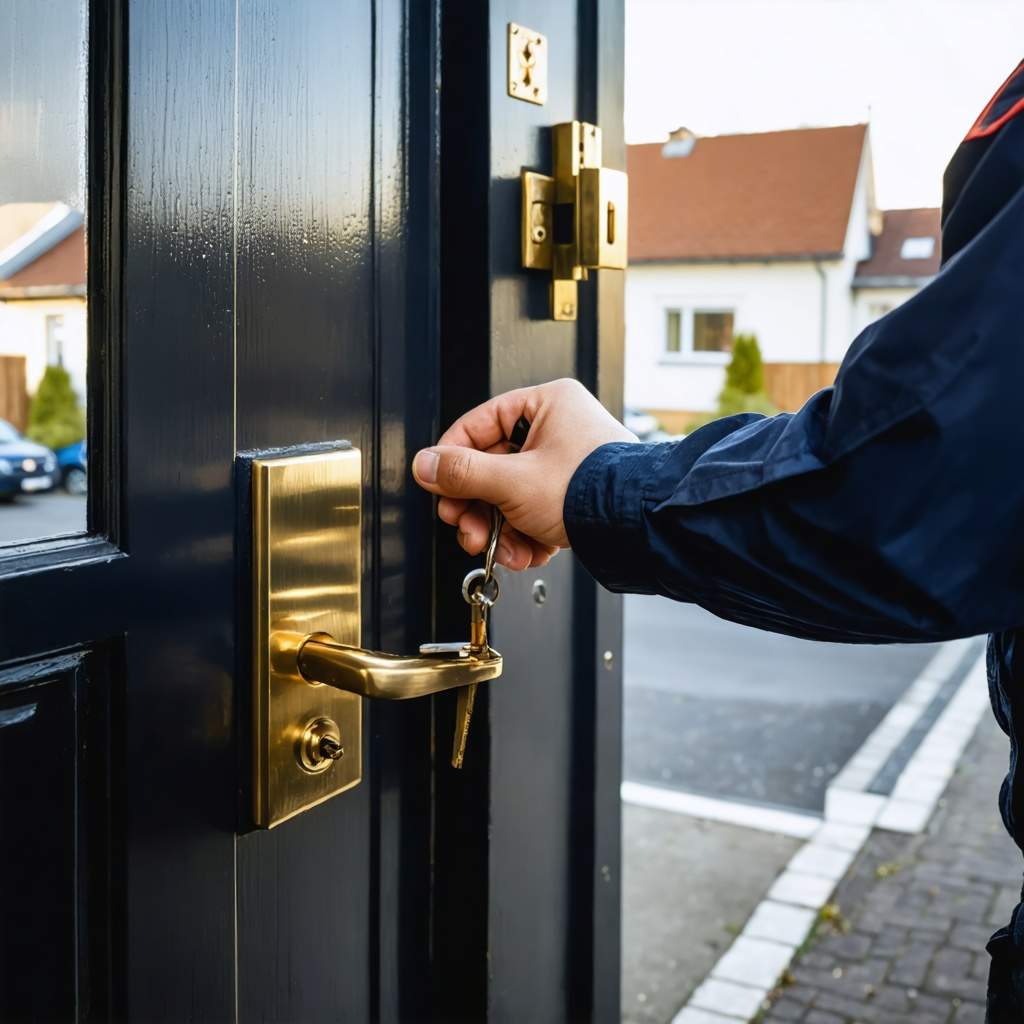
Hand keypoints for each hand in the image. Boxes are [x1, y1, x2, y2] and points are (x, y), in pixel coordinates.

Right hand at [411, 378, 635, 569]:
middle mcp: (558, 428)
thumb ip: (462, 473)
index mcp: (547, 404)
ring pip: (510, 495)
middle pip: (492, 466)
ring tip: (500, 548)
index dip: (452, 458)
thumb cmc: (594, 491)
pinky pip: (533, 511)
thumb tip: (425, 465)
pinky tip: (527, 552)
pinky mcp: (573, 494)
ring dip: (499, 529)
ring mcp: (566, 463)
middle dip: (477, 507)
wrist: (638, 530)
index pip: (479, 424)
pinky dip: (525, 536)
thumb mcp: (514, 481)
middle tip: (465, 527)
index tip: (436, 483)